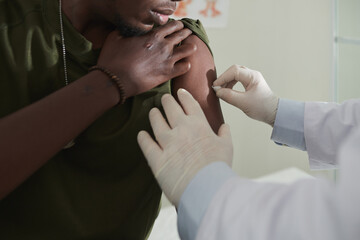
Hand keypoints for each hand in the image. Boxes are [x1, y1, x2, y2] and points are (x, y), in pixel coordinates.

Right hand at [98, 21, 196, 99]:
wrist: (116, 80)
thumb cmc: (113, 58)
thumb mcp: (115, 37)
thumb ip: (126, 30)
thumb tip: (128, 28)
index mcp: (152, 35)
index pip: (171, 25)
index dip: (176, 25)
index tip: (177, 26)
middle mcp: (163, 46)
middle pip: (181, 35)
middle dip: (185, 33)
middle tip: (186, 33)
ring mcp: (167, 60)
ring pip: (188, 50)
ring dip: (190, 47)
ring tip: (191, 47)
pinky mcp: (168, 74)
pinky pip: (185, 67)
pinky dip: (187, 65)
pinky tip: (185, 64)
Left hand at [137, 89, 232, 205]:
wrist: (206, 187)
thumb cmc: (218, 167)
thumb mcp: (227, 147)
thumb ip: (225, 134)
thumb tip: (225, 127)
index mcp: (199, 124)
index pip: (190, 104)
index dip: (184, 96)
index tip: (180, 92)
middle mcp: (181, 129)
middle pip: (170, 108)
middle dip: (167, 101)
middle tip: (164, 99)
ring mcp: (167, 142)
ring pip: (156, 122)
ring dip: (154, 115)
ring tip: (152, 112)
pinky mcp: (156, 158)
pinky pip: (146, 144)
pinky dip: (143, 138)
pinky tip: (141, 134)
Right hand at [213, 65, 278, 125]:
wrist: (274, 113)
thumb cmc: (263, 107)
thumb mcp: (243, 103)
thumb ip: (229, 96)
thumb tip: (218, 91)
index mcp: (252, 77)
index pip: (234, 71)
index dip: (223, 78)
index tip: (215, 86)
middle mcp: (252, 75)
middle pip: (234, 70)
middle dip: (224, 78)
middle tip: (217, 87)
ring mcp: (252, 79)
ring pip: (235, 75)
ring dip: (227, 81)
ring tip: (222, 90)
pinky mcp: (251, 84)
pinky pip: (238, 80)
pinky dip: (231, 84)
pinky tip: (228, 91)